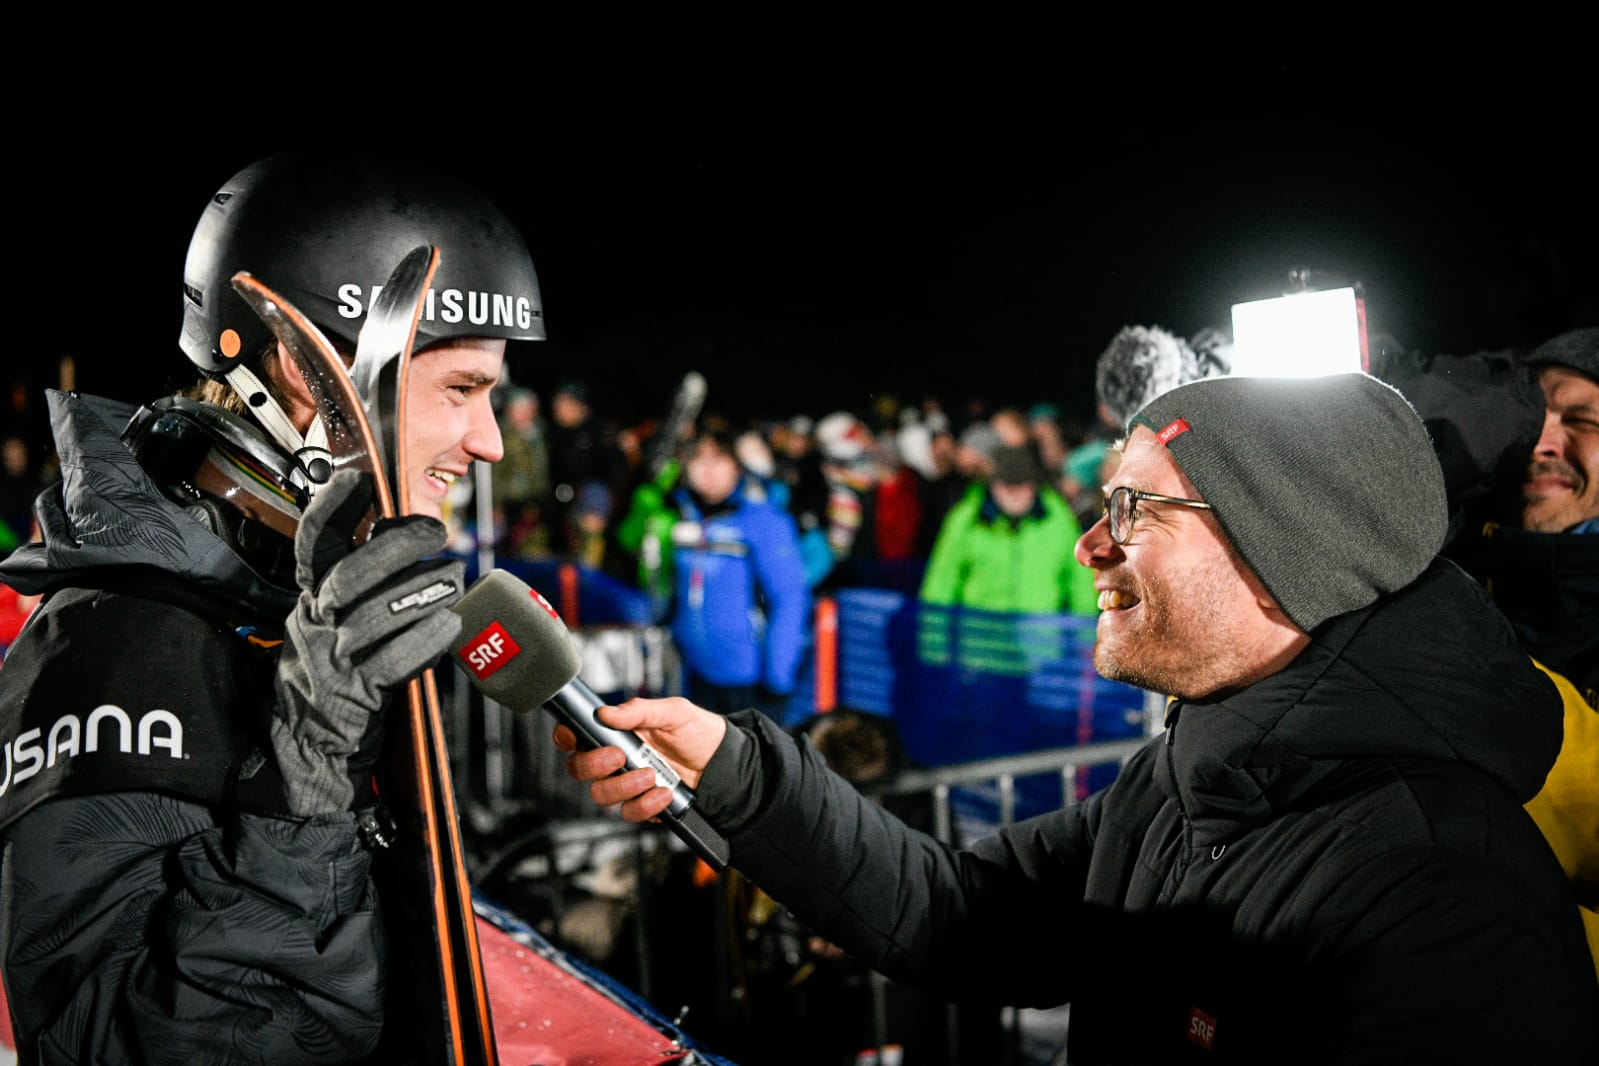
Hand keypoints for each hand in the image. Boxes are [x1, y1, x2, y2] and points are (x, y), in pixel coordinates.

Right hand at [271, 470, 464, 813]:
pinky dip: (427, 639)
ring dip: (425, 591)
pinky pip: (394, 660)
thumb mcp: (330, 625)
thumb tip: (405, 537)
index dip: (332, 509)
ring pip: (379, 614)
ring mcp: (333, 661)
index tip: (360, 479)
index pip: (312, 546)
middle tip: (437, 530)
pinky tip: (451, 625)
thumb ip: (357, 588)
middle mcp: (314, 625)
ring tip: (456, 578)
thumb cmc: (333, 677)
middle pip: (351, 574)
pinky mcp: (356, 694)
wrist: (309, 748)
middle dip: (396, 546)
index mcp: (309, 602)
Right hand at [556, 696, 725, 822]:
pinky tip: (664, 793)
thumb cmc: (699, 732)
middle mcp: (617, 759)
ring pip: (601, 794)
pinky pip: (630, 812)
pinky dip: (645, 805)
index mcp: (617, 732)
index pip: (577, 736)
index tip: (573, 738)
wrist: (724, 764)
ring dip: (623, 786)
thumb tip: (607, 713)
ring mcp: (628, 783)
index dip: (566, 737)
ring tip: (651, 775)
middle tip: (619, 756)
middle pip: (579, 769)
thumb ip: (640, 710)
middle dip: (593, 765)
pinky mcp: (643, 805)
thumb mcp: (674, 712)